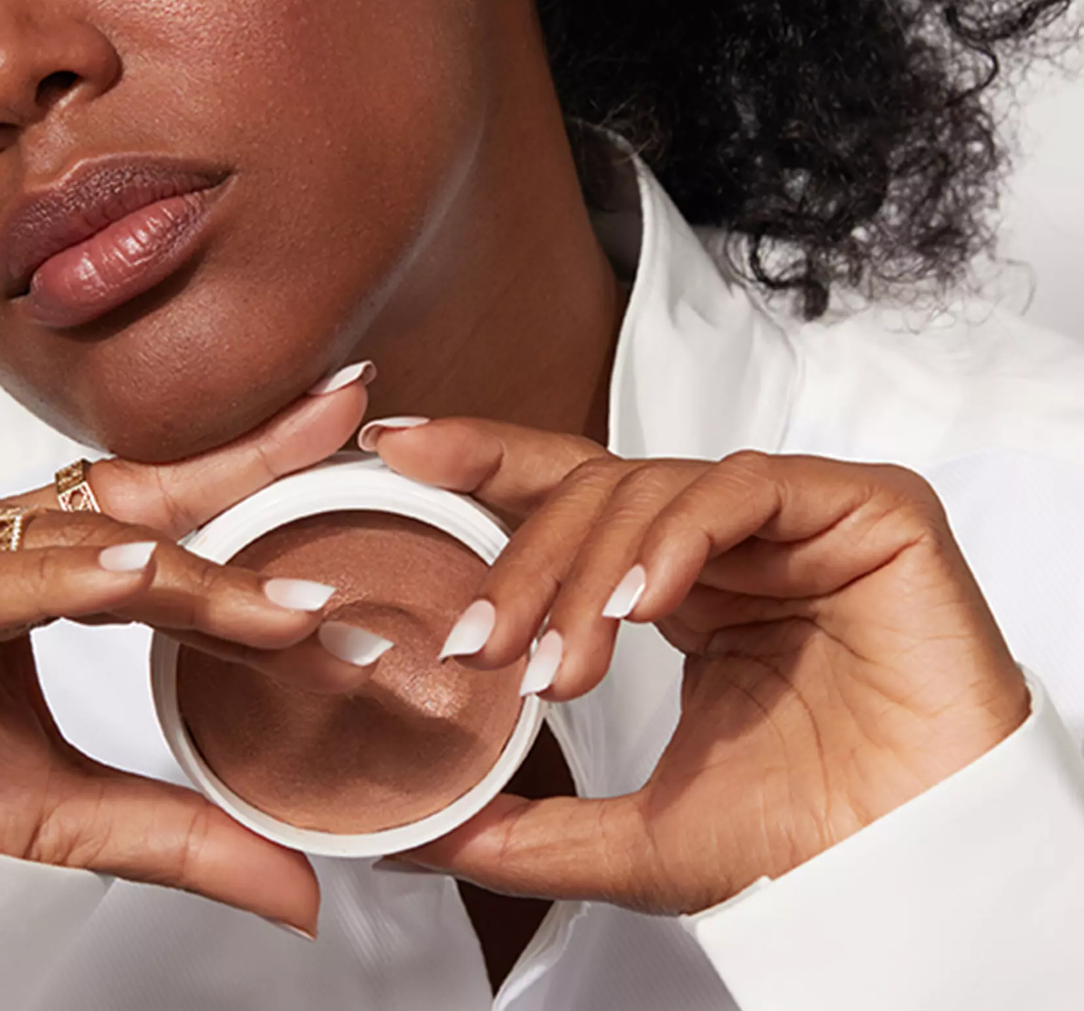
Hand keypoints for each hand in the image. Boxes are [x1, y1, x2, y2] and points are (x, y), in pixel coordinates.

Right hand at [0, 365, 376, 935]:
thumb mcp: (58, 818)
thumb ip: (177, 832)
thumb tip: (299, 886)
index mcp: (6, 554)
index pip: (146, 503)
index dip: (246, 471)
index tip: (342, 434)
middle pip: (125, 497)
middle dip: (243, 468)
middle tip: (342, 428)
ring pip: (68, 545)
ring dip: (182, 576)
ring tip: (282, 609)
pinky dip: (60, 582)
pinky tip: (138, 579)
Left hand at [364, 418, 1029, 914]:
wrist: (925, 873)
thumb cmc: (811, 840)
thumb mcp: (640, 838)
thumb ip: (531, 828)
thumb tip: (418, 837)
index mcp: (679, 584)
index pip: (567, 496)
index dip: (482, 462)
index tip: (395, 447)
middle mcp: (730, 537)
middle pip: (594, 490)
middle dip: (523, 561)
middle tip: (485, 644)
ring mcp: (795, 512)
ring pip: (654, 489)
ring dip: (589, 571)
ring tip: (568, 664)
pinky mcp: (863, 504)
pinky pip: (744, 487)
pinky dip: (680, 536)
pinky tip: (647, 602)